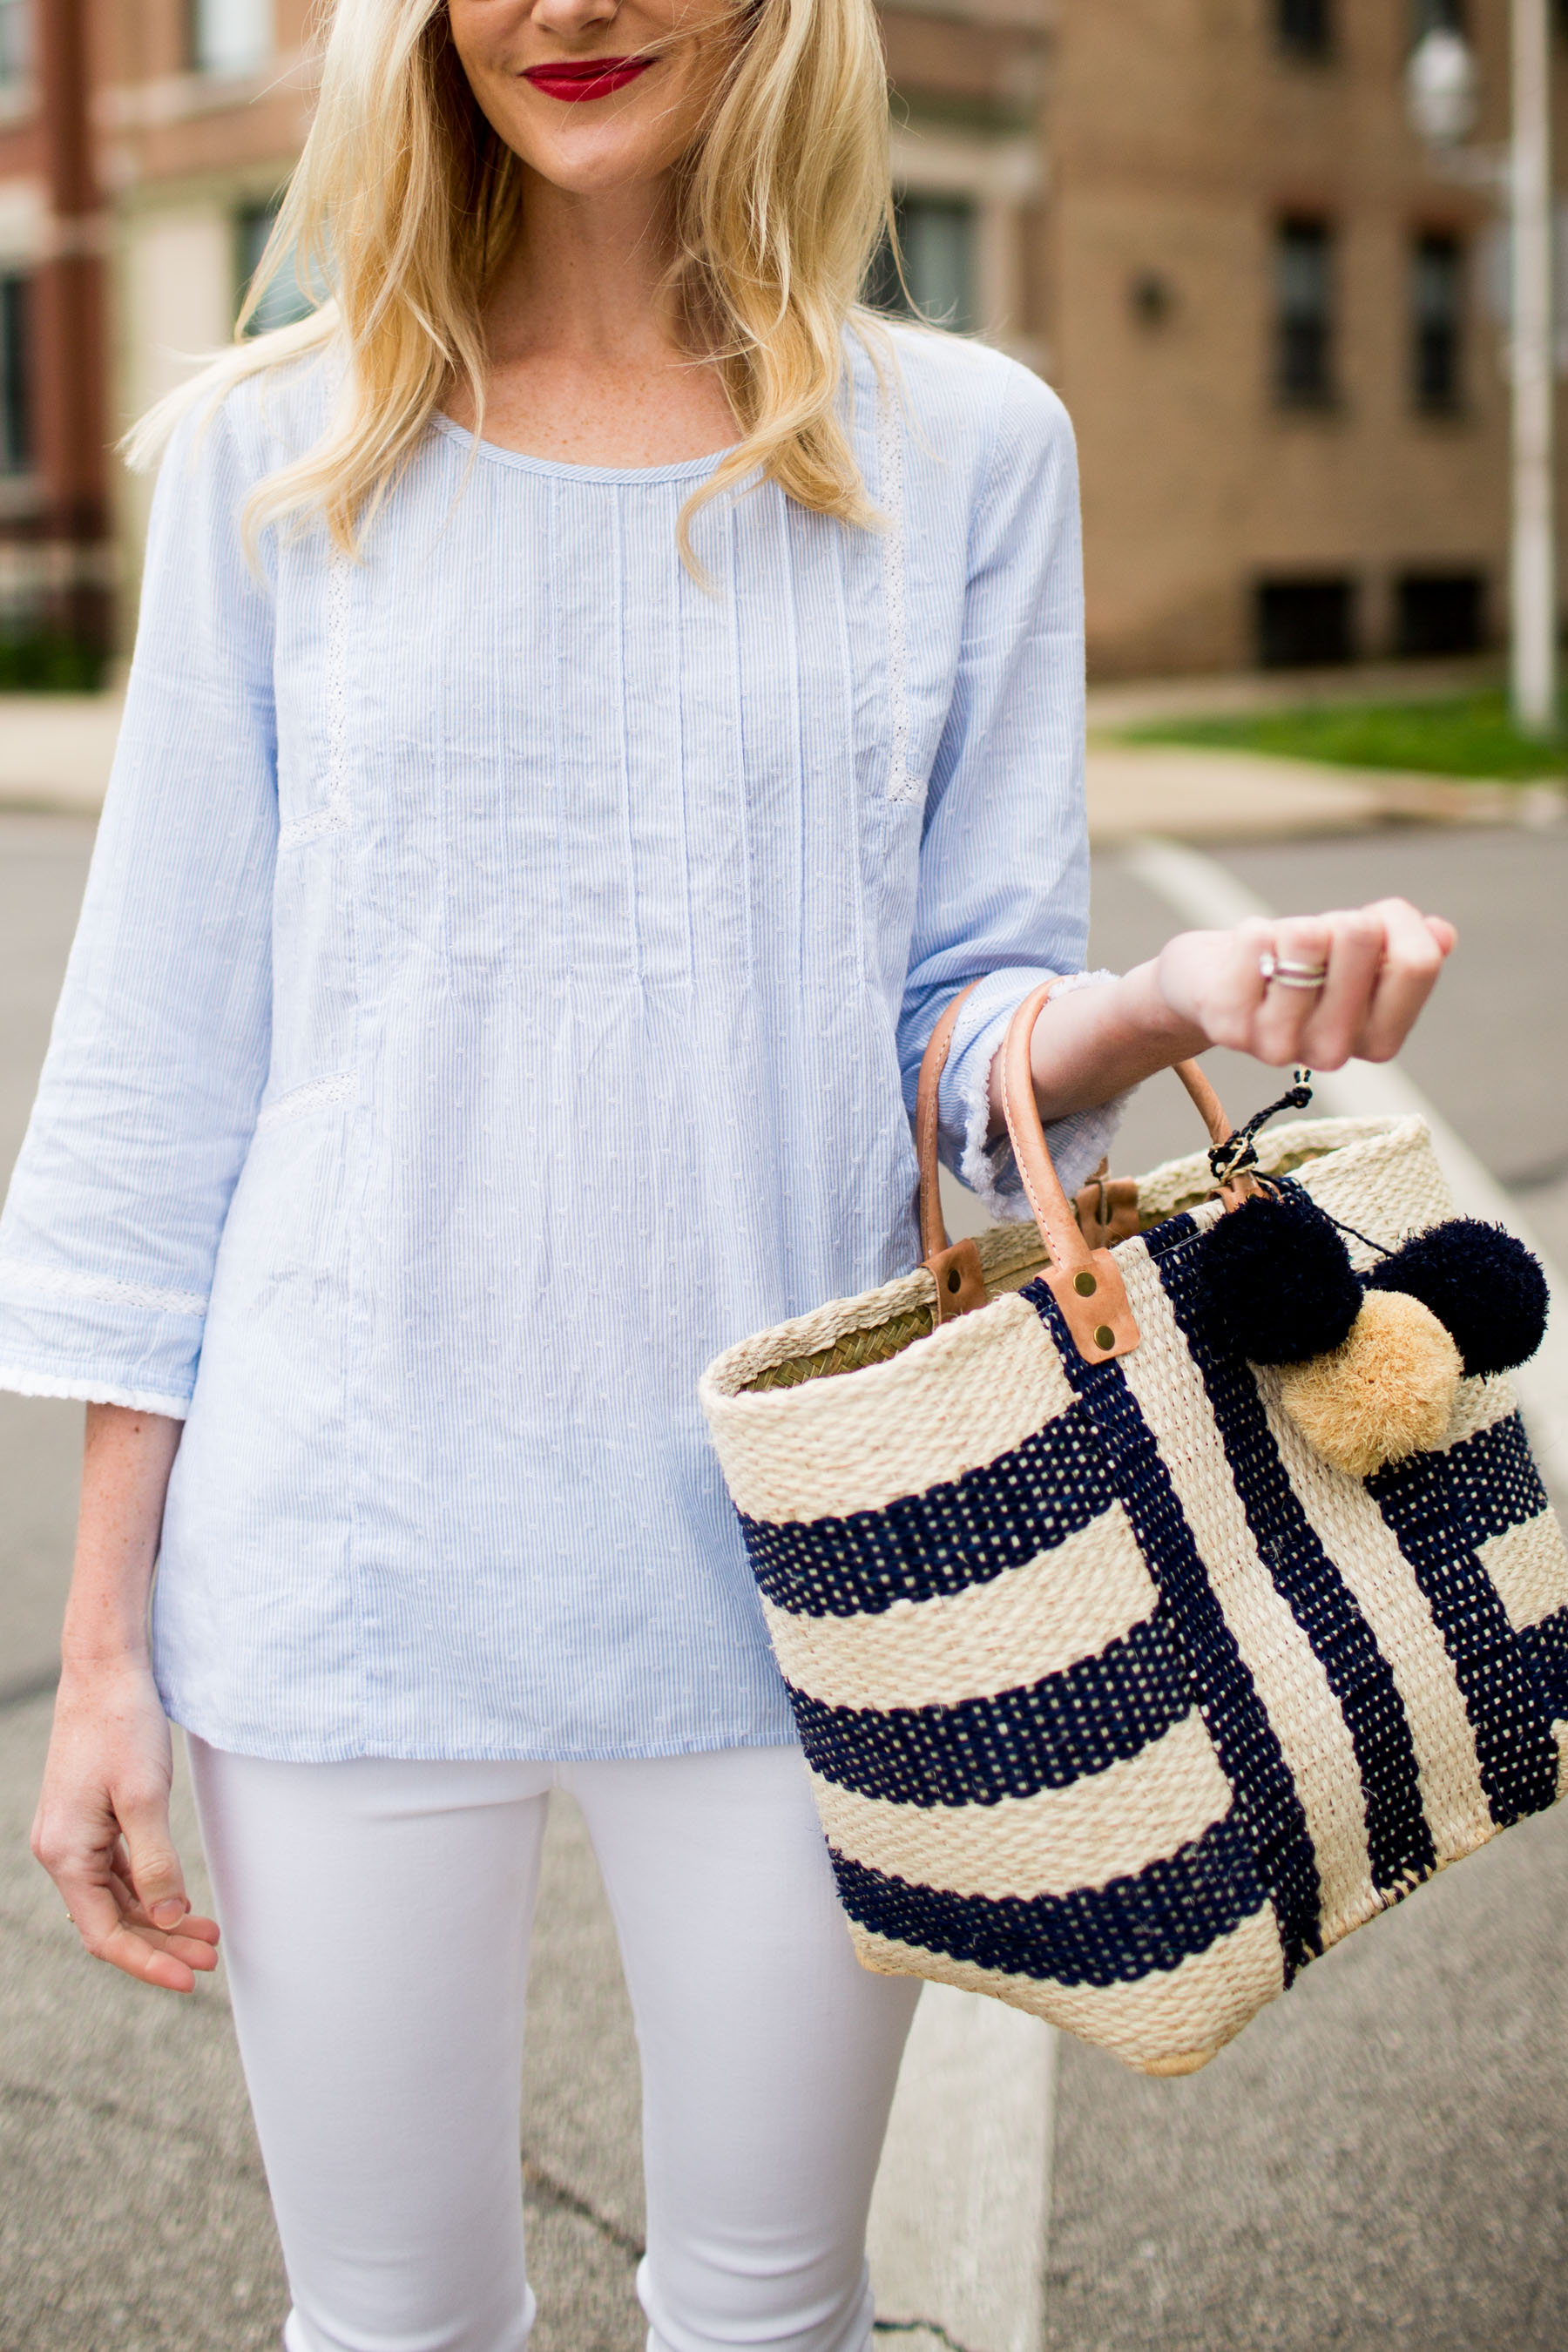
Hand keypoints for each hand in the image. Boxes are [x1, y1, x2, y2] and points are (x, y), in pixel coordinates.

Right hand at [31, 1657, 219, 1992]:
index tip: (190, 1979)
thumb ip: (155, 1863)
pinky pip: (118, 1872)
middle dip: (162, 1943)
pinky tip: (181, 1900)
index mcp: (65, 1854)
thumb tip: (169, 1916)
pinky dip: (150, 1889)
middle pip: (113, 1920)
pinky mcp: (90, 1821)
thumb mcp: (145, 1797)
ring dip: (161, 1918)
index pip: (105, 1933)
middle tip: (211, 1956)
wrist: (105, 1672)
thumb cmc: (122, 1726)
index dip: (148, 1961)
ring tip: (208, 1934)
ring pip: (118, 1897)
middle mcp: (61, 1851)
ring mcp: (74, 1836)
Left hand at [1155, 900, 1455, 1070]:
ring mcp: (1279, 1045)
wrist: (1212, 986)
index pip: (1417, 961)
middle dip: (1339, 919)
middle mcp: (1334, 1053)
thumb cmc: (1297, 967)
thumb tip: (1441, 934)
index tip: (1371, 924)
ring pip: (1307, 936)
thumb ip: (1404, 951)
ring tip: (1278, 953)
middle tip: (1313, 946)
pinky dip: (1252, 931)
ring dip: (1292, 926)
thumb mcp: (1359, 960)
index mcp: (1380, 1041)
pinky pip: (1257, 938)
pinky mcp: (1229, 1025)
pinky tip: (1246, 958)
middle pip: (1362, 936)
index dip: (1396, 920)